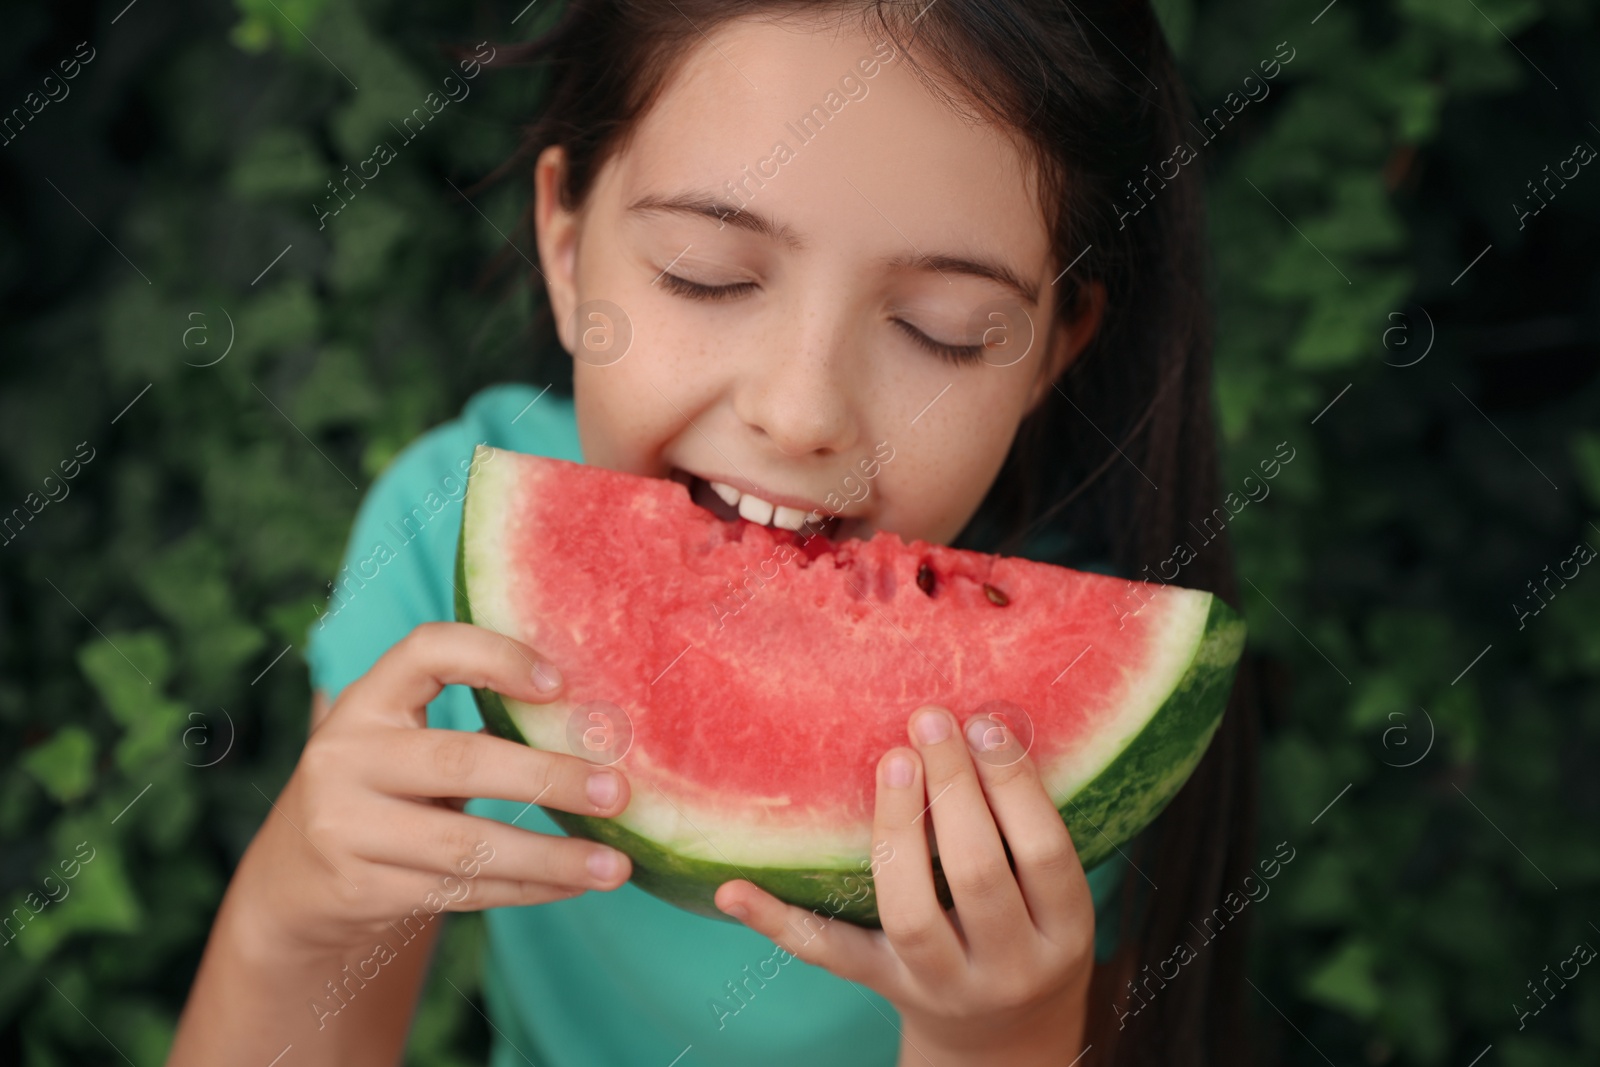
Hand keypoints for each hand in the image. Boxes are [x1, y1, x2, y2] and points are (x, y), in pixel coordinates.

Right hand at [232, 621, 634, 960]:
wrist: (293, 880)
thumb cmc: (382, 790)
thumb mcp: (402, 743)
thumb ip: (470, 726)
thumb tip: (595, 728)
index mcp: (367, 701)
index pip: (427, 651)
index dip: (495, 657)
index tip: (560, 684)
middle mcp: (346, 756)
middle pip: (461, 761)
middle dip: (549, 779)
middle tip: (617, 792)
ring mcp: (346, 827)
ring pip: (468, 845)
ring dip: (551, 857)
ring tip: (615, 866)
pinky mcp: (361, 888)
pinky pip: (461, 889)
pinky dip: (527, 889)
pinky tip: (573, 883)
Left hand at [713, 706, 1094, 1065]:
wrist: (1004, 1038)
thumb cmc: (1029, 930)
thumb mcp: (1055, 895)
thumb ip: (1027, 825)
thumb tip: (980, 724)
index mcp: (1063, 933)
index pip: (1043, 853)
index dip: (1013, 784)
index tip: (983, 722)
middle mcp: (1007, 966)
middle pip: (977, 875)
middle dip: (953, 790)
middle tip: (930, 720)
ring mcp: (940, 983)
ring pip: (910, 911)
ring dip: (897, 828)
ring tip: (894, 759)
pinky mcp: (883, 986)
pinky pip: (828, 953)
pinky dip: (777, 921)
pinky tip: (733, 889)